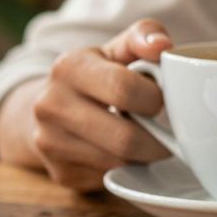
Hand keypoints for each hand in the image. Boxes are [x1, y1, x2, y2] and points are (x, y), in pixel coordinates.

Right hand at [5, 19, 173, 190]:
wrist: (51, 108)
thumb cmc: (98, 75)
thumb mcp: (118, 48)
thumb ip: (145, 36)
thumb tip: (162, 46)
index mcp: (68, 67)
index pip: (124, 89)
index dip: (154, 99)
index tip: (160, 99)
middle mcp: (50, 106)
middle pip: (125, 138)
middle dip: (157, 140)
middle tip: (166, 133)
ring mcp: (50, 143)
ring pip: (119, 163)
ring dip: (143, 157)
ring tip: (143, 139)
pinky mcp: (59, 173)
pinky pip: (109, 180)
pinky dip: (126, 171)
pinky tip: (122, 153)